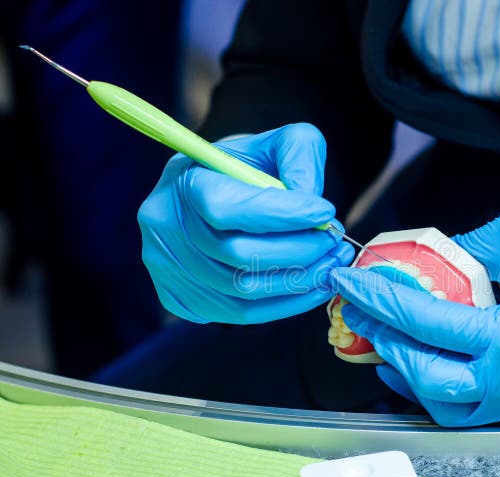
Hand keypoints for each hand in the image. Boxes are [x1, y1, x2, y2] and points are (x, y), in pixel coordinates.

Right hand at [138, 123, 353, 323]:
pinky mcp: (184, 300)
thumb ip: (299, 156)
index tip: (326, 211)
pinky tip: (314, 283)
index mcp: (183, 181)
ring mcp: (169, 270)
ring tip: (332, 261)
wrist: (215, 194)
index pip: (227, 208)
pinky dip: (287, 303)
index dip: (282, 215)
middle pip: (238, 255)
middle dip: (300, 250)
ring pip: (244, 291)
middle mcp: (164, 228)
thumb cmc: (249, 166)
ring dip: (300, 280)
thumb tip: (312, 202)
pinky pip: (243, 313)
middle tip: (335, 241)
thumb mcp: (277, 141)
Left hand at [330, 204, 499, 425]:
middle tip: (363, 313)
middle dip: (387, 344)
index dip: (380, 299)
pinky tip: (428, 360)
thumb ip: (458, 255)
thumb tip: (415, 266)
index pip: (427, 323)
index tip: (350, 282)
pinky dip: (446, 386)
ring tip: (388, 342)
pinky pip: (480, 406)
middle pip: (428, 380)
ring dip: (411, 376)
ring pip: (450, 407)